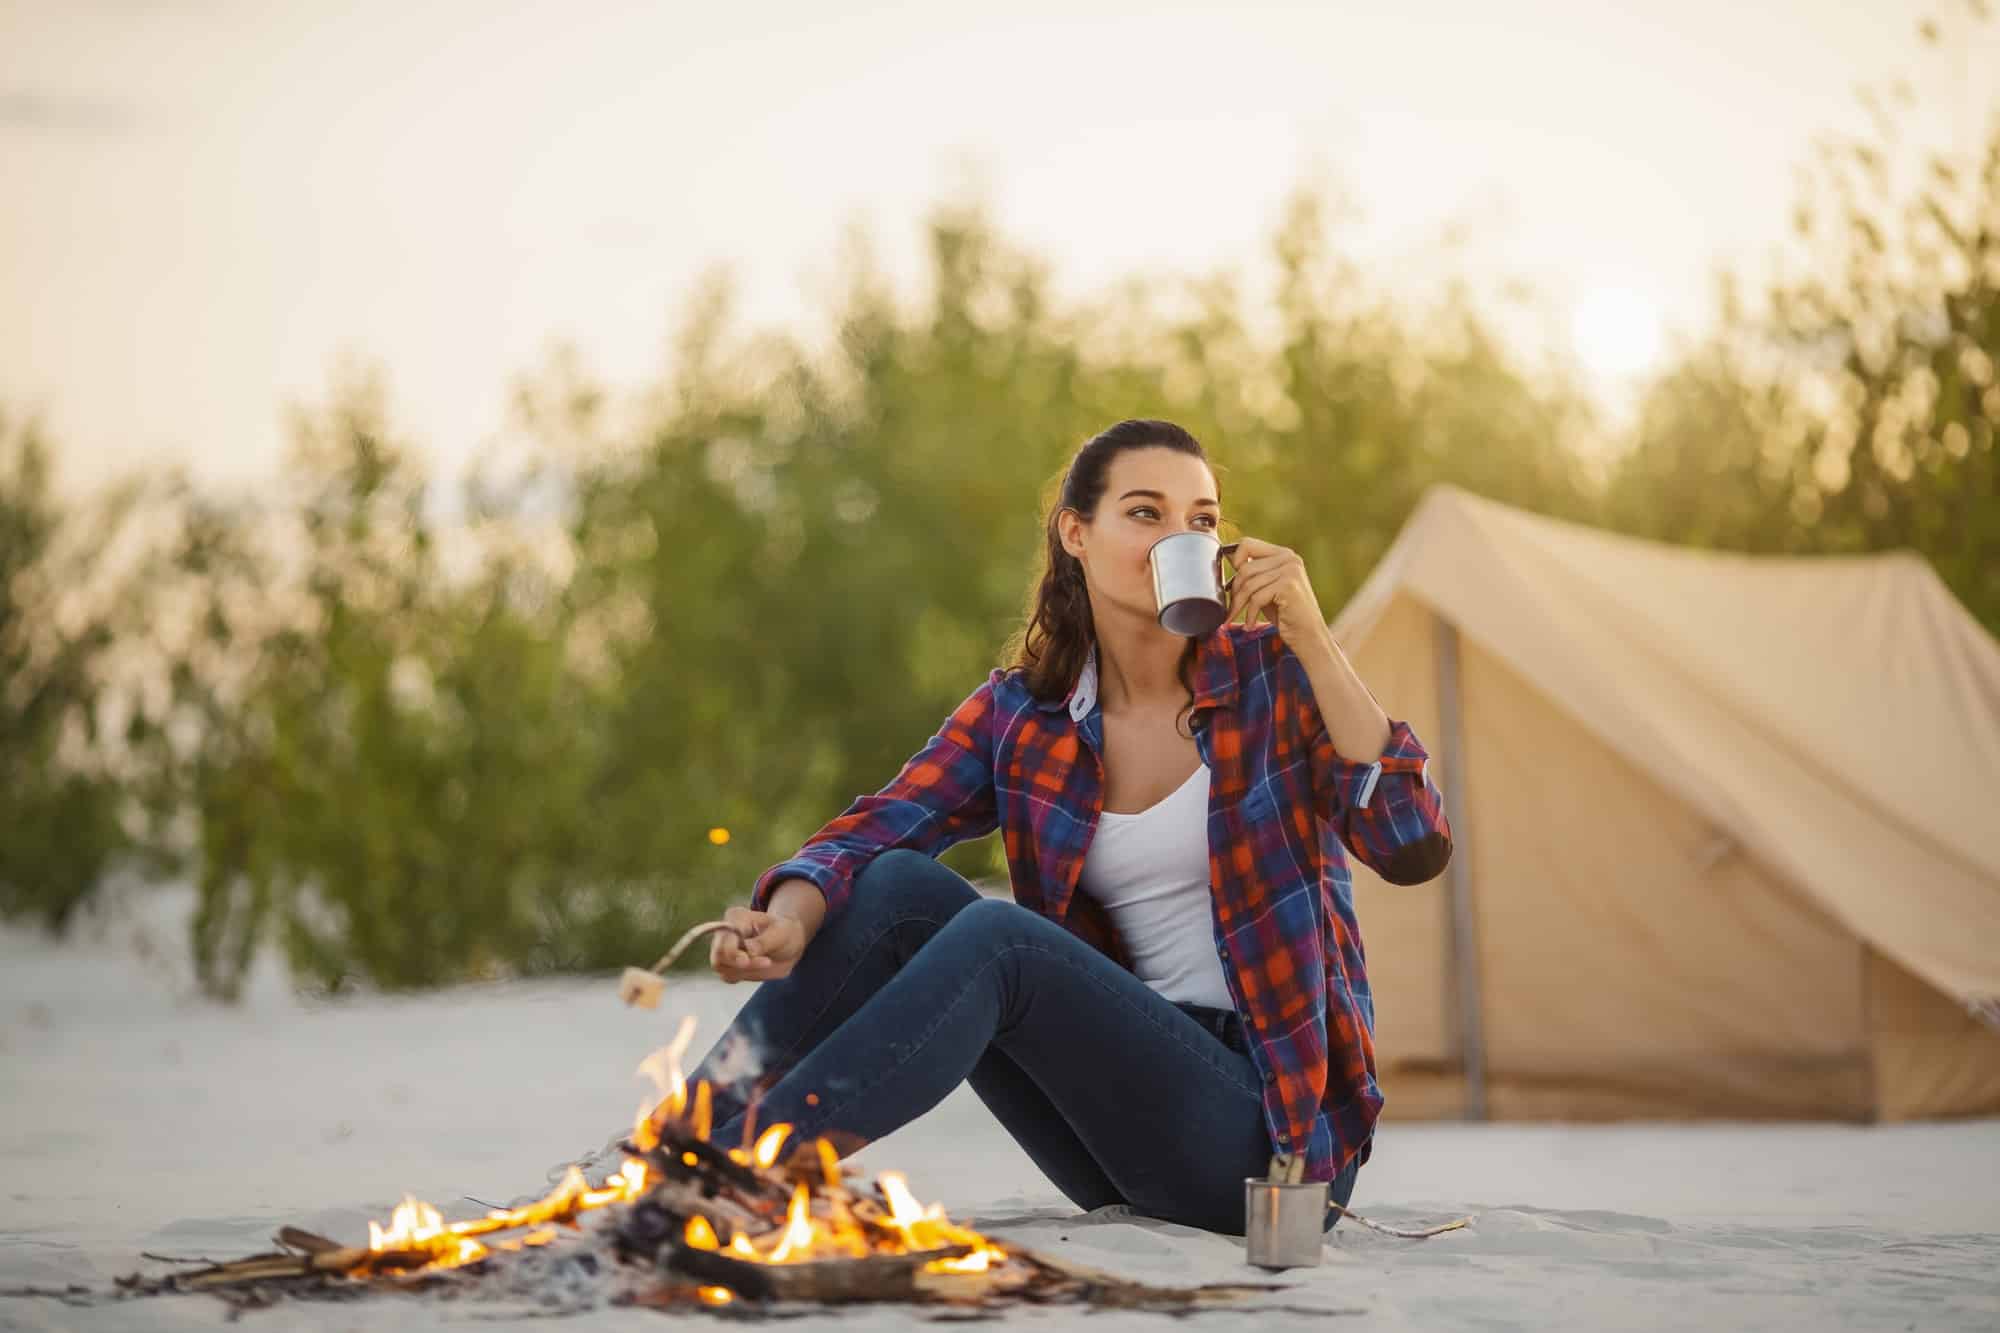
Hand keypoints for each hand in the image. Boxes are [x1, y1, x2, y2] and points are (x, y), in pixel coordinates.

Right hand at [708, 905, 806, 983]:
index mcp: (735, 918)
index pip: (724, 939)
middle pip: (718, 957)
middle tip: (767, 962)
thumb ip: (764, 942)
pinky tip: (761, 968)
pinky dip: (745, 976)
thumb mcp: (781, 933)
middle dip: (740, 965)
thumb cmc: (784, 932)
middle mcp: (724, 934)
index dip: (733, 953)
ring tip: (768, 962)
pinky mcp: (728, 966)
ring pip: (723, 969)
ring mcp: (724, 951)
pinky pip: (729, 977)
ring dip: (747, 971)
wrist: (788, 942)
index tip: (747, 961)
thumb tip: (749, 951)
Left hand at [1224, 536, 1331, 654]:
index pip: (1247, 544)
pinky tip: (1250, 624)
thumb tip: (1227, 556)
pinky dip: (1249, 614)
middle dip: (1234, 592)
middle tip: (1231, 609)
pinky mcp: (1288, 585)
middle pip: (1245, 568)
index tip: (1228, 583)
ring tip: (1235, 618)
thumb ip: (1253, 573)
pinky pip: (1256, 598)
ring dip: (1238, 605)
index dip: (1233, 562)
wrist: (1309, 636)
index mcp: (1283, 554)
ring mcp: (1290, 570)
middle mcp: (1289, 558)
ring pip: (1248, 584)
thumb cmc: (1285, 614)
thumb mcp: (1266, 588)